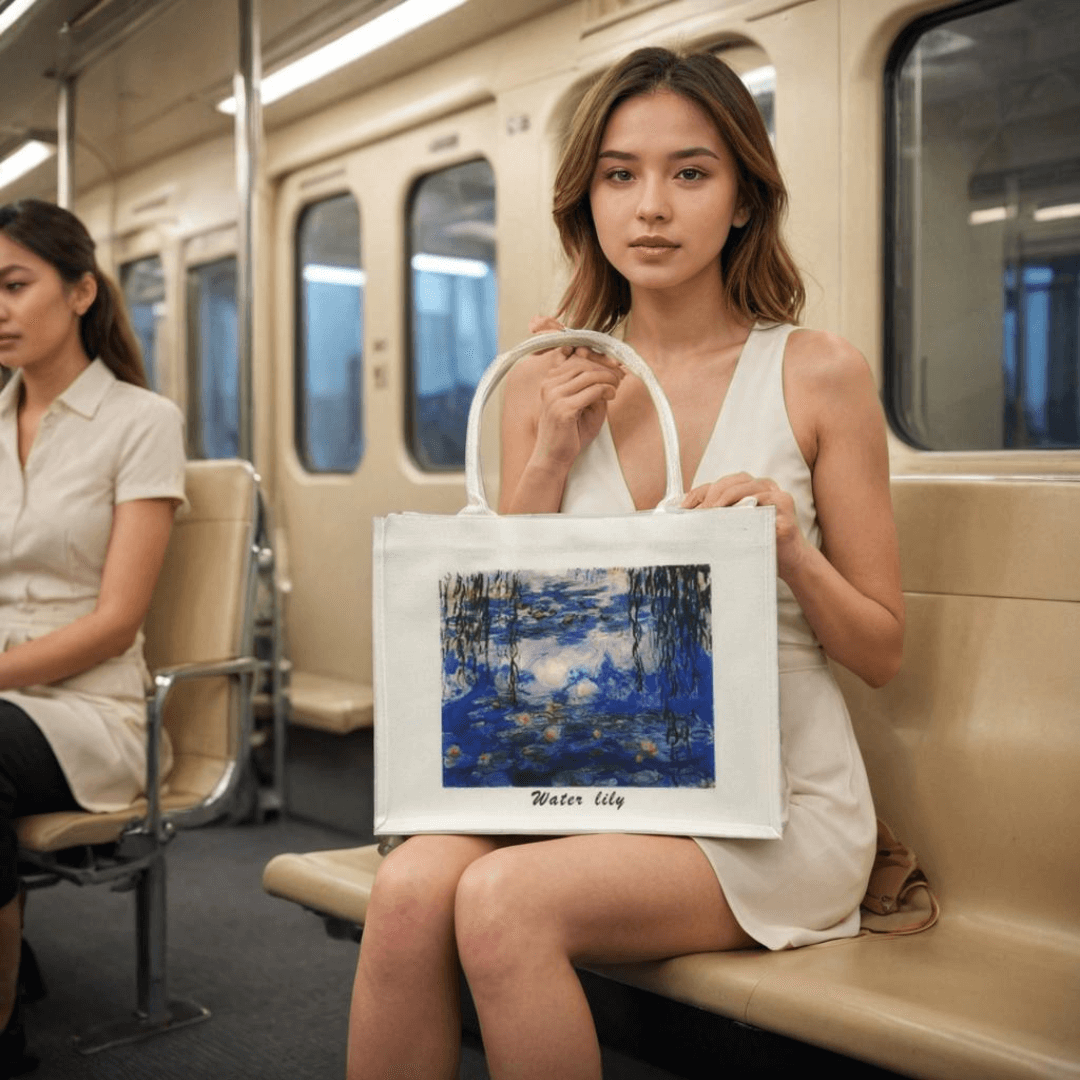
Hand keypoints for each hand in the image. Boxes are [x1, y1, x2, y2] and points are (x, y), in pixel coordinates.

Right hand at [527, 316, 624, 467]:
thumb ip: (592, 387)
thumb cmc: (568, 433)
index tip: (615, 365)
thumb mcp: (581, 405)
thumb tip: (612, 370)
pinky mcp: (564, 408)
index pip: (576, 359)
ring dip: (609, 379)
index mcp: (549, 381)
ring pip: (590, 375)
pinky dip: (607, 390)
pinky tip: (612, 396)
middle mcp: (549, 385)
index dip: (599, 359)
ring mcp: (554, 396)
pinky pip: (593, 390)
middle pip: (584, 364)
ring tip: (617, 387)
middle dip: (606, 368)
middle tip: (620, 376)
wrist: (553, 458)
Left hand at [682, 472, 808, 581]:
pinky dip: (750, 504)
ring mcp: (774, 493)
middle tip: (698, 514)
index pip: (717, 485)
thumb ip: (717, 519)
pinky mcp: (785, 504)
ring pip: (746, 486)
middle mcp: (761, 486)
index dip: (698, 494)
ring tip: (713, 513)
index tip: (683, 509)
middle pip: (730, 482)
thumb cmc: (758, 544)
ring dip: (726, 498)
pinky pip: (766, 499)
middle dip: (711, 496)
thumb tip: (688, 518)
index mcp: (746, 488)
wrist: (790, 561)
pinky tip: (737, 516)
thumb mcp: (733, 530)